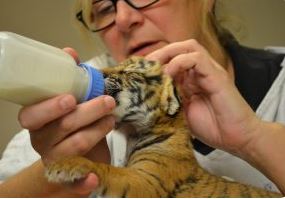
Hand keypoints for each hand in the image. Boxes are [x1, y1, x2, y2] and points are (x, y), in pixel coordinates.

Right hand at [18, 48, 115, 194]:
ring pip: (75, 146)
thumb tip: (69, 53)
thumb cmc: (70, 123)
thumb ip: (67, 78)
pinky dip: (83, 183)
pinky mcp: (69, 176)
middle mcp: (42, 141)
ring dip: (97, 131)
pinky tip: (93, 179)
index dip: (50, 107)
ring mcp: (55, 160)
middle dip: (87, 112)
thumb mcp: (67, 102)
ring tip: (112, 118)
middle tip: (107, 101)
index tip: (70, 98)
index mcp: (37, 121)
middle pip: (62, 127)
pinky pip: (74, 183)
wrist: (71, 157)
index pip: (32, 115)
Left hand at [146, 40, 260, 155]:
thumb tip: (145, 97)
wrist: (237, 138)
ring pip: (189, 47)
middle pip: (179, 48)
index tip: (139, 72)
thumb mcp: (180, 113)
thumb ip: (167, 100)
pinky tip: (170, 74)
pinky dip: (181, 62)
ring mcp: (210, 72)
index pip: (171, 59)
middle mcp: (200, 72)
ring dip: (168, 53)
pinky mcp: (217, 77)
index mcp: (191, 79)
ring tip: (155, 66)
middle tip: (145, 66)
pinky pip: (198, 59)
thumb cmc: (211, 127)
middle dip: (159, 53)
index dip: (154, 62)